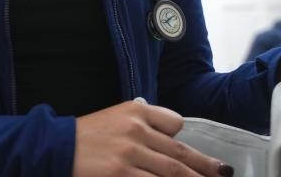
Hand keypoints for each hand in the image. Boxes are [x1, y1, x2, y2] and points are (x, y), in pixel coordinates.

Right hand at [73, 100, 233, 176]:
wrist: (56, 148)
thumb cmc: (86, 136)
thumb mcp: (114, 117)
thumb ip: (141, 122)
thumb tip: (170, 134)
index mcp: (135, 110)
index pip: (174, 121)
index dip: (183, 138)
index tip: (196, 153)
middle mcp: (136, 129)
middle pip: (180, 152)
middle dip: (205, 167)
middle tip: (225, 174)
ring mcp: (130, 154)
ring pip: (173, 172)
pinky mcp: (122, 174)